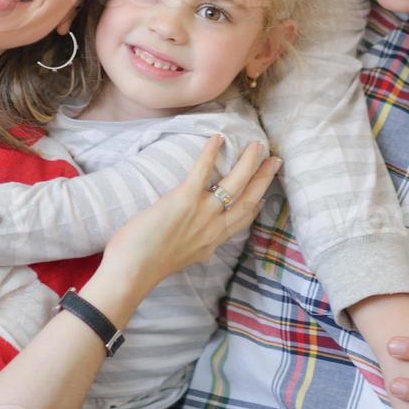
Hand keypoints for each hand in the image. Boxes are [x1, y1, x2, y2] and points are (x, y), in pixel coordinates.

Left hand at [101, 136, 278, 293]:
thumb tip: (196, 242)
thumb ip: (194, 246)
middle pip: (249, 198)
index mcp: (213, 241)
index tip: (265, 192)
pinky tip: (218, 138)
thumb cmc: (147, 267)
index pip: (243, 219)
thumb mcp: (183, 259)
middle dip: (264, 178)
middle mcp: (214, 227)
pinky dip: (211, 152)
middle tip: (275, 160)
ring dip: (249, 162)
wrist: (133, 271)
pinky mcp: (185, 199)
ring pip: (236, 183)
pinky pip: (203, 170)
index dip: (257, 203)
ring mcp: (203, 212)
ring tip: (257, 145)